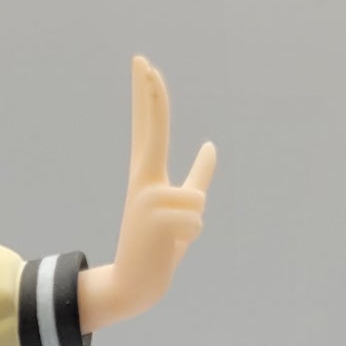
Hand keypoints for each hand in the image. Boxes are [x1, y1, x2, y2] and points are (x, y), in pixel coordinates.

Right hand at [78, 56, 215, 332]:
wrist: (135, 285)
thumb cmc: (158, 248)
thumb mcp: (183, 208)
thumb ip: (197, 177)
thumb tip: (211, 146)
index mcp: (147, 176)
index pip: (148, 127)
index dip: (147, 95)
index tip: (142, 63)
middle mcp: (143, 181)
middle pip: (151, 128)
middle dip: (149, 94)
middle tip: (141, 59)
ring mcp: (147, 198)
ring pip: (196, 198)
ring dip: (193, 224)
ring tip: (170, 240)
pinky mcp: (157, 217)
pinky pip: (197, 219)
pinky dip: (191, 237)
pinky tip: (168, 248)